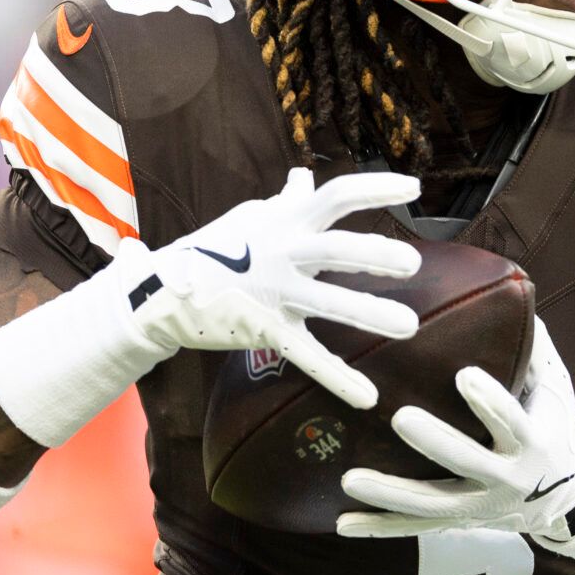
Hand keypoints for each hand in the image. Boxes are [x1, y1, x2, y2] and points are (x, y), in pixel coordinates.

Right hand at [131, 167, 420, 407]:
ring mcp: (276, 293)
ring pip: (327, 303)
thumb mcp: (251, 217)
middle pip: (333, 248)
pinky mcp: (267, 330)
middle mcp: (284, 254)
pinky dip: (338, 378)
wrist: (161, 291)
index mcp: (286, 221)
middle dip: (372, 255)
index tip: (414, 188)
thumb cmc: (216, 247)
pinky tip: (369, 397)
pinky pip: (308, 356)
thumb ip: (287, 201)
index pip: (335, 197)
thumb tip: (304, 177)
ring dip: (369, 314)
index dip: (374, 189)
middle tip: (411, 263)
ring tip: (409, 326)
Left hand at [337, 320, 574, 538]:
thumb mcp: (556, 389)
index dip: (490, 401)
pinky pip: (414, 529)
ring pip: (431, 505)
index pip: (512, 421)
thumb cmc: (558, 428)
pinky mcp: (459, 523)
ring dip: (390, 494)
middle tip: (400, 417)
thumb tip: (513, 289)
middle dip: (435, 442)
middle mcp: (506, 479)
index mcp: (532, 443)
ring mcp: (479, 506)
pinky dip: (379, 528)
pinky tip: (341, 523)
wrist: (572, 500)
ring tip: (350, 479)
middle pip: (466, 463)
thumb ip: (536, 346)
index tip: (464, 375)